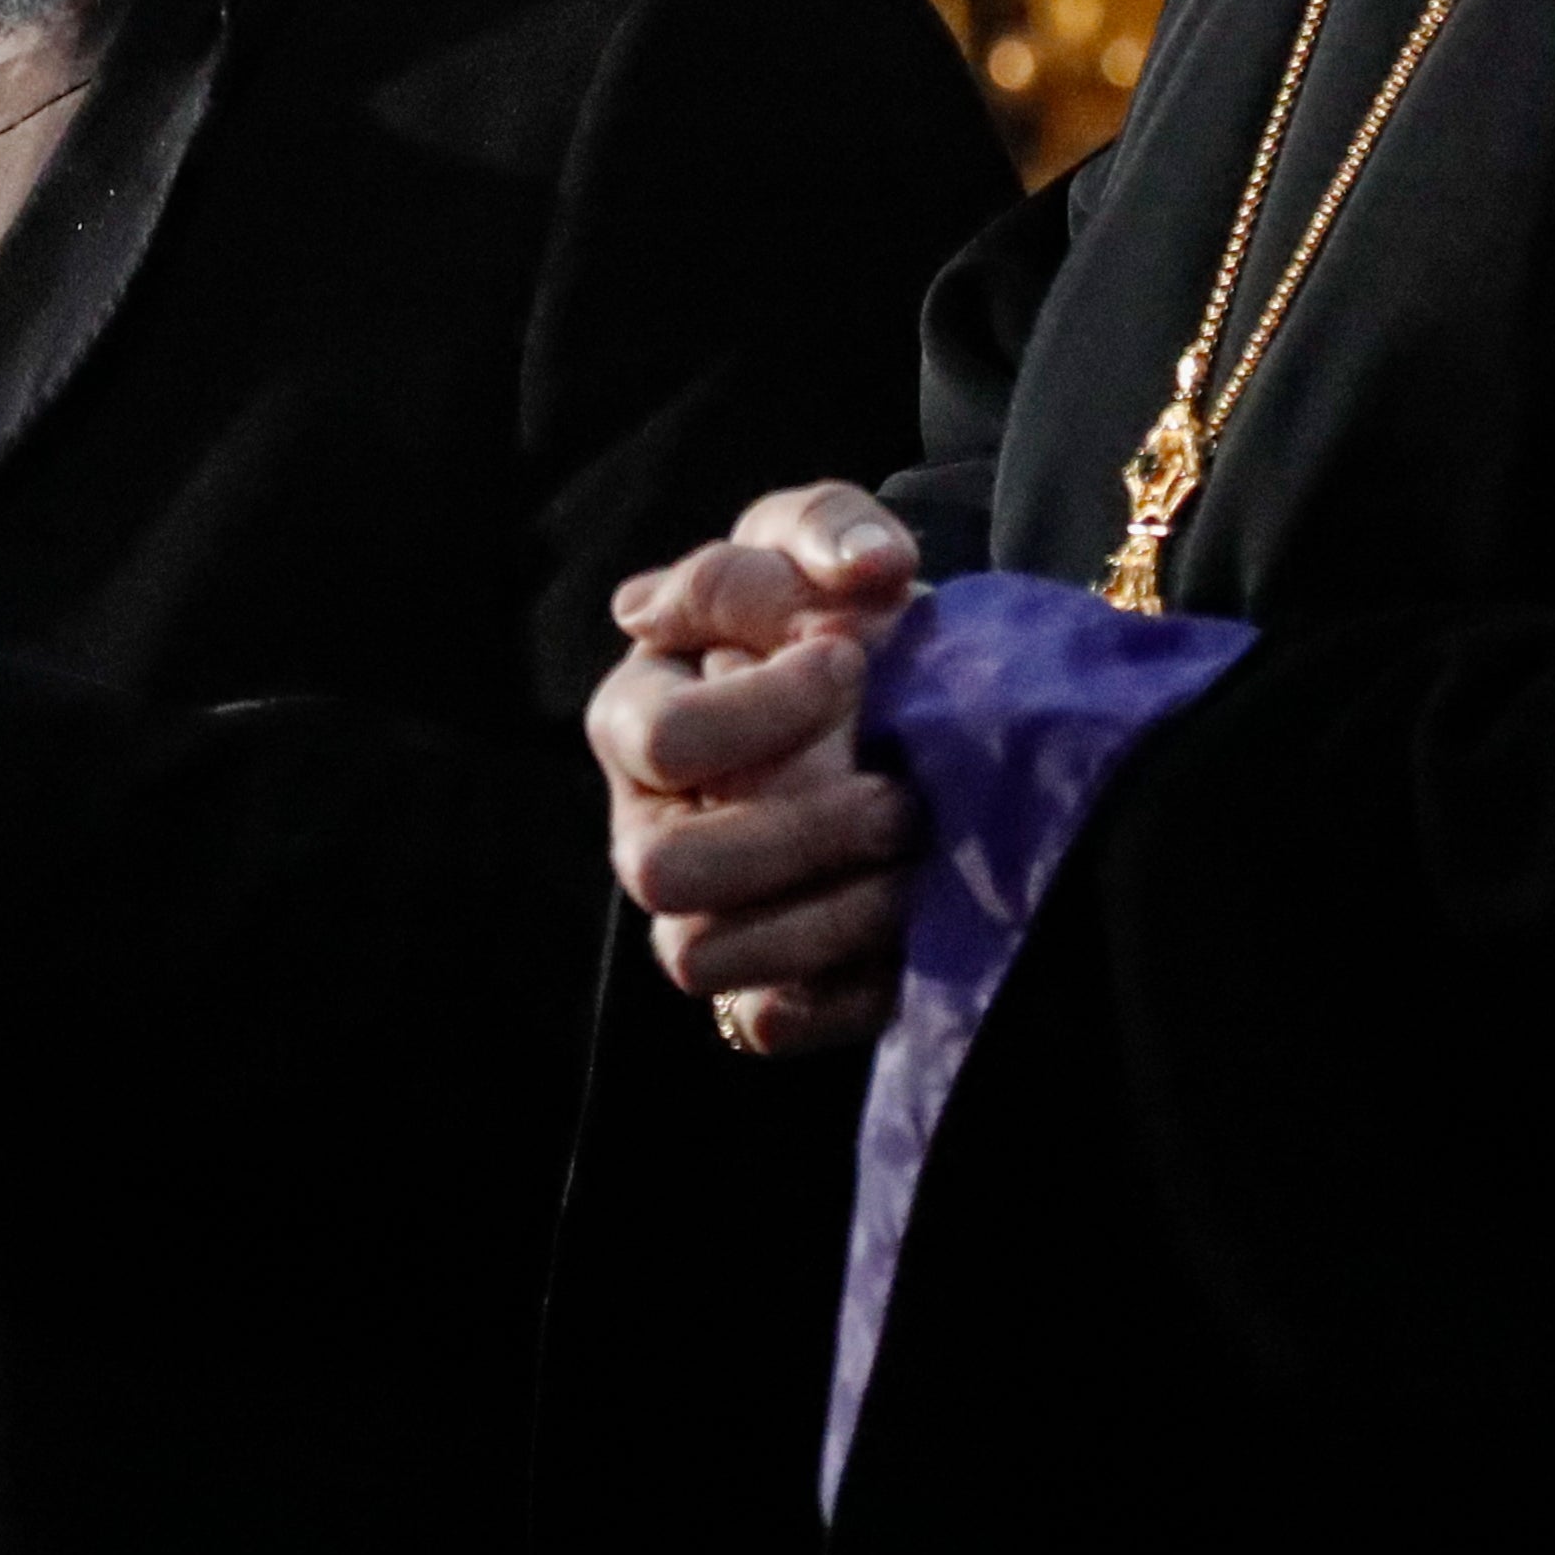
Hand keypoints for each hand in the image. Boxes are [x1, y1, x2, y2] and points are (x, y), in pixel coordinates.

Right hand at [590, 485, 923, 1056]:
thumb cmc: (842, 618)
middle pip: (661, 869)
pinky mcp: (755, 986)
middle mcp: (642, 822)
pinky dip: (840, 989)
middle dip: (796, 833)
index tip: (855, 659)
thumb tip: (864, 570)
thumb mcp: (831, 544)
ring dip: (827, 913)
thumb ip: (831, 531)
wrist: (907, 709)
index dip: (763, 706)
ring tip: (918, 854)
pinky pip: (765, 1022)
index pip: (660, 735)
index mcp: (636, 713)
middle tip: (898, 792)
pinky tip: (909, 930)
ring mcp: (693, 911)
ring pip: (701, 954)